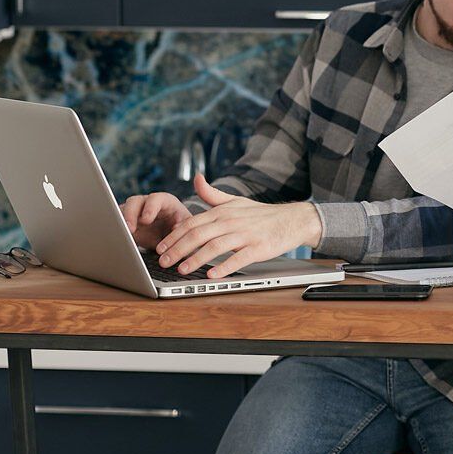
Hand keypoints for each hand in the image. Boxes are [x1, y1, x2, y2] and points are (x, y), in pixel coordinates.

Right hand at [120, 191, 192, 250]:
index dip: (150, 207)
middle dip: (131, 214)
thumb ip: (183, 225)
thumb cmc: (181, 226)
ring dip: (121, 221)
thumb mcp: (186, 225)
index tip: (146, 219)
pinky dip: (118, 229)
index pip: (156, 199)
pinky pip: (118, 222)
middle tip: (130, 228)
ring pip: (123, 211)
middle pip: (135, 202)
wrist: (173, 235)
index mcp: (164, 201)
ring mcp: (135, 212)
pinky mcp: (127, 222)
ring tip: (123, 234)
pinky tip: (119, 238)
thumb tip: (176, 228)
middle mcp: (147, 204)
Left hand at [154, 174, 323, 278]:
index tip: (160, 247)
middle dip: (178, 249)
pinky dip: (224, 266)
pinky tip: (212, 275)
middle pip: (198, 234)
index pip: (192, 222)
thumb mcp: (235, 201)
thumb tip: (196, 179)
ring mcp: (245, 234)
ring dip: (196, 259)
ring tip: (182, 270)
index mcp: (223, 211)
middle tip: (163, 261)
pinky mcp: (258, 248)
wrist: (292, 219)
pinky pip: (238, 258)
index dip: (174, 236)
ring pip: (215, 246)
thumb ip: (212, 194)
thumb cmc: (261, 214)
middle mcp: (231, 221)